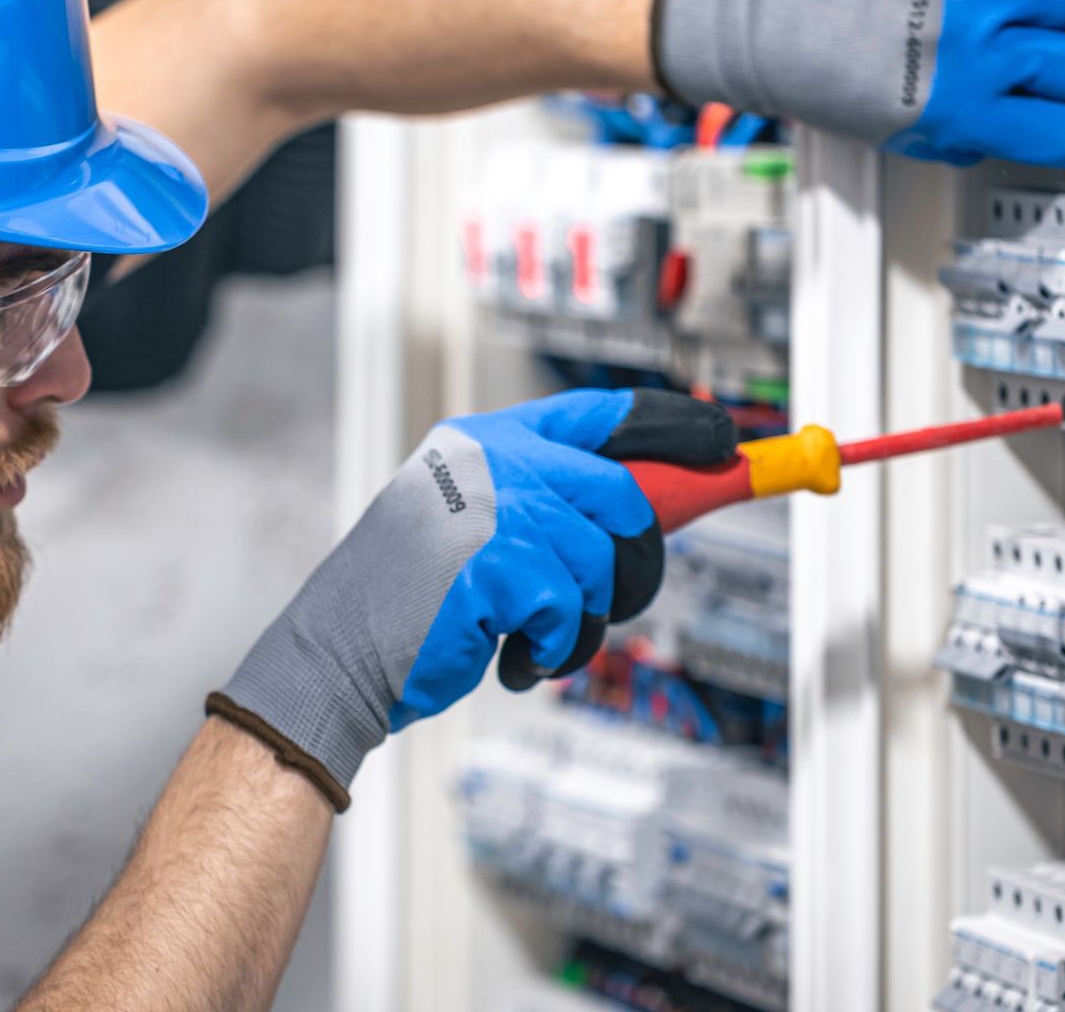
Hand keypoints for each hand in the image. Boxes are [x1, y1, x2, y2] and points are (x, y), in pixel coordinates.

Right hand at [207, 388, 734, 809]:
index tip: (725, 444)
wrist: (339, 651)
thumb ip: (549, 502)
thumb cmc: (414, 599)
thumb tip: (649, 512)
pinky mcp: (497, 566)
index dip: (675, 427)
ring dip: (581, 621)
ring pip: (604, 565)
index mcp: (488, 439)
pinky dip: (550, 650)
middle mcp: (494, 460)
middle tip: (611, 602)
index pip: (602, 412)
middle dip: (635, 565)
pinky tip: (505, 652)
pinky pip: (572, 614)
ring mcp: (494, 509)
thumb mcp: (478, 524)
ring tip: (529, 632)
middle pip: (624, 498)